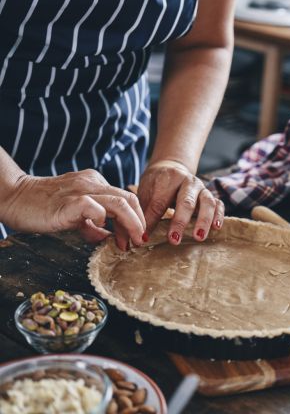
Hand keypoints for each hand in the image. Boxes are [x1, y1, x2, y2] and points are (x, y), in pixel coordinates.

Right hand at [1, 170, 145, 247]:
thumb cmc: (44, 207)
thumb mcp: (75, 215)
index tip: (135, 238)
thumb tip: (107, 238)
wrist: (15, 198)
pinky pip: (94, 207)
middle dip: (139, 223)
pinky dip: (102, 219)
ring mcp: (82, 190)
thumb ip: (92, 224)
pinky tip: (99, 230)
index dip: (135, 219)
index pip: (126, 199)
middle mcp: (93, 183)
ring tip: (129, 242)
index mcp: (96, 183)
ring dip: (130, 224)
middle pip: (129, 199)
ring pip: (119, 202)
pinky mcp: (69, 201)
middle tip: (139, 242)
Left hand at [137, 160, 223, 245]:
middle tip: (174, 240)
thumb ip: (144, 213)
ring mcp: (202, 188)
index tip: (145, 237)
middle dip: (180, 221)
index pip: (159, 202)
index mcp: (168, 179)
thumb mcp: (146, 194)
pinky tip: (216, 228)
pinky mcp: (211, 195)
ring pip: (207, 202)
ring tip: (199, 237)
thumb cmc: (157, 185)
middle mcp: (188, 181)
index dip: (152, 221)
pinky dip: (219, 215)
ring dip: (203, 220)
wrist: (172, 168)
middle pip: (186, 201)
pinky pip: (219, 204)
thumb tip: (139, 237)